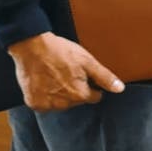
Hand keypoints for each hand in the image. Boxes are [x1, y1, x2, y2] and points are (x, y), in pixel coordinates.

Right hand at [7, 32, 124, 111]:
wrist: (31, 46)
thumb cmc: (59, 51)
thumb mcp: (86, 60)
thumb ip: (104, 76)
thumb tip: (120, 89)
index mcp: (80, 95)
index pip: (94, 96)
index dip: (90, 84)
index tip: (80, 74)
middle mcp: (64, 104)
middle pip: (76, 101)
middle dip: (74, 89)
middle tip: (65, 72)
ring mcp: (47, 105)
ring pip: (61, 103)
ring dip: (59, 93)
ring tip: (53, 75)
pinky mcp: (34, 103)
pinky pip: (44, 104)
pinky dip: (44, 95)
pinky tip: (43, 81)